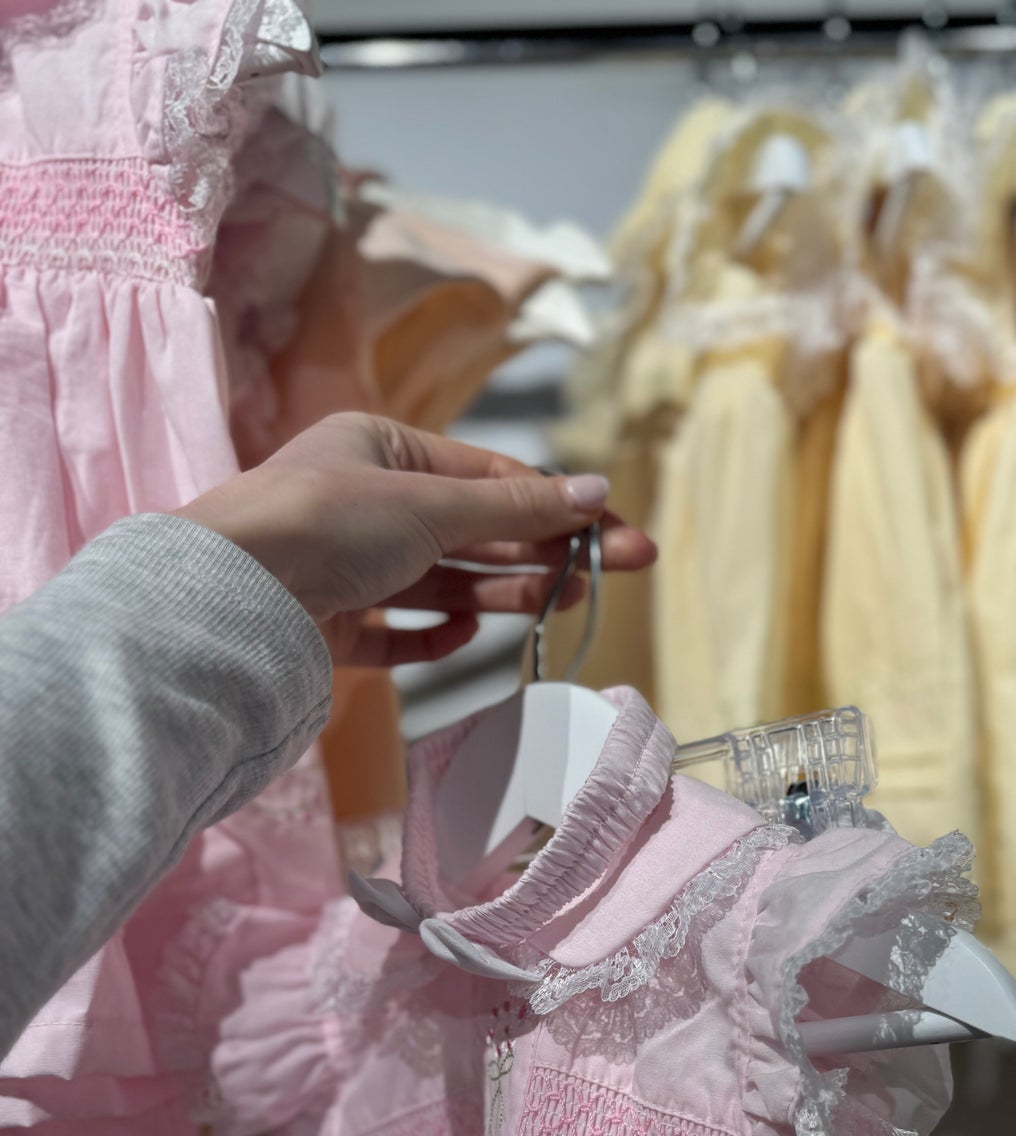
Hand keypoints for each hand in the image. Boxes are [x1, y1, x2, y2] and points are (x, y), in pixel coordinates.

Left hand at [178, 412, 656, 668]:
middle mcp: (367, 505)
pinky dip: (435, 636)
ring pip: (445, 583)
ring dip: (505, 592)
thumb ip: (516, 506)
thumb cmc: (323, 520)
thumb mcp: (432, 503)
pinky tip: (467, 635)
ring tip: (564, 601)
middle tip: (616, 570)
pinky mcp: (335, 628)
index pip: (488, 477)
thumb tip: (596, 491)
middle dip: (544, 549)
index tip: (614, 530)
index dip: (556, 504)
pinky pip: (399, 633)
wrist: (231, 592)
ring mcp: (350, 570)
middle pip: (474, 531)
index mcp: (381, 450)